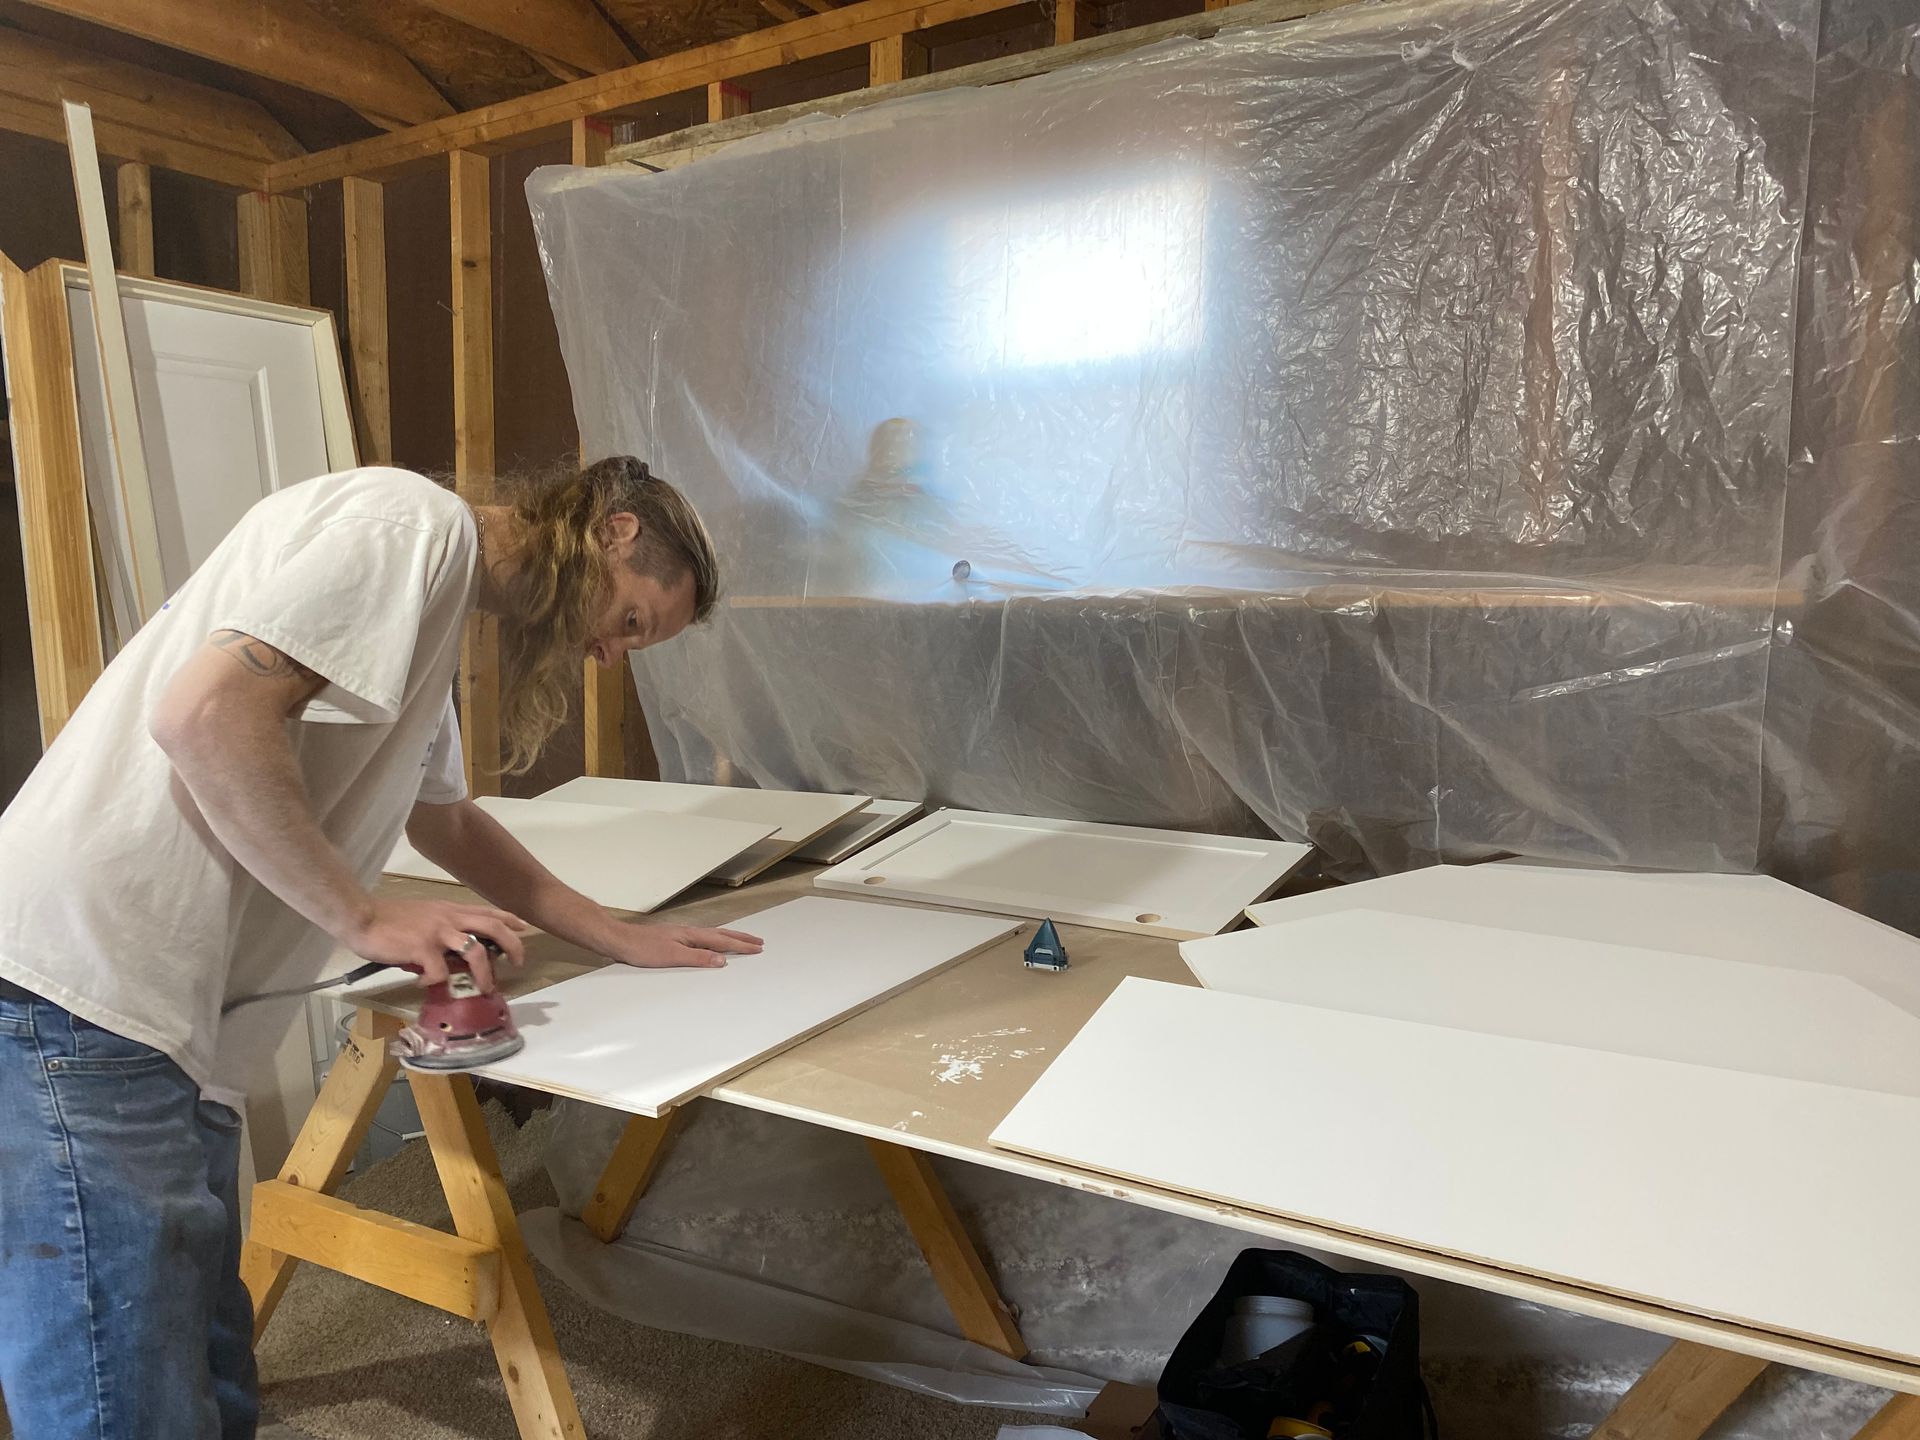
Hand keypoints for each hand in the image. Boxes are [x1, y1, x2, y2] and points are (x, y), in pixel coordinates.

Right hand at [345, 896, 528, 990]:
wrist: (361, 917)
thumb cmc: (389, 919)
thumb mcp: (423, 917)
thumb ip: (441, 930)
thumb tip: (451, 955)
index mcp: (449, 910)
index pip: (488, 911)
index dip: (509, 919)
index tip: (524, 928)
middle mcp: (449, 918)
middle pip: (492, 927)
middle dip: (512, 944)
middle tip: (518, 962)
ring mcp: (437, 932)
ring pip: (475, 951)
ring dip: (484, 973)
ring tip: (485, 988)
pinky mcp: (422, 948)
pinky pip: (439, 972)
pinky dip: (435, 982)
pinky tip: (423, 985)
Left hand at [607, 923, 763, 969]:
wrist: (620, 940)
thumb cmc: (642, 949)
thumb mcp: (673, 957)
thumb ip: (698, 958)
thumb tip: (722, 960)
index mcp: (692, 936)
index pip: (722, 941)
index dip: (741, 946)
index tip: (758, 948)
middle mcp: (689, 933)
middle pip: (721, 934)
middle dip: (741, 938)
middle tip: (758, 941)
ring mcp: (681, 935)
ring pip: (712, 935)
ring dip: (729, 938)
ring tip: (741, 940)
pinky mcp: (674, 940)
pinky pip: (702, 939)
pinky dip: (715, 940)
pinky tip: (711, 944)